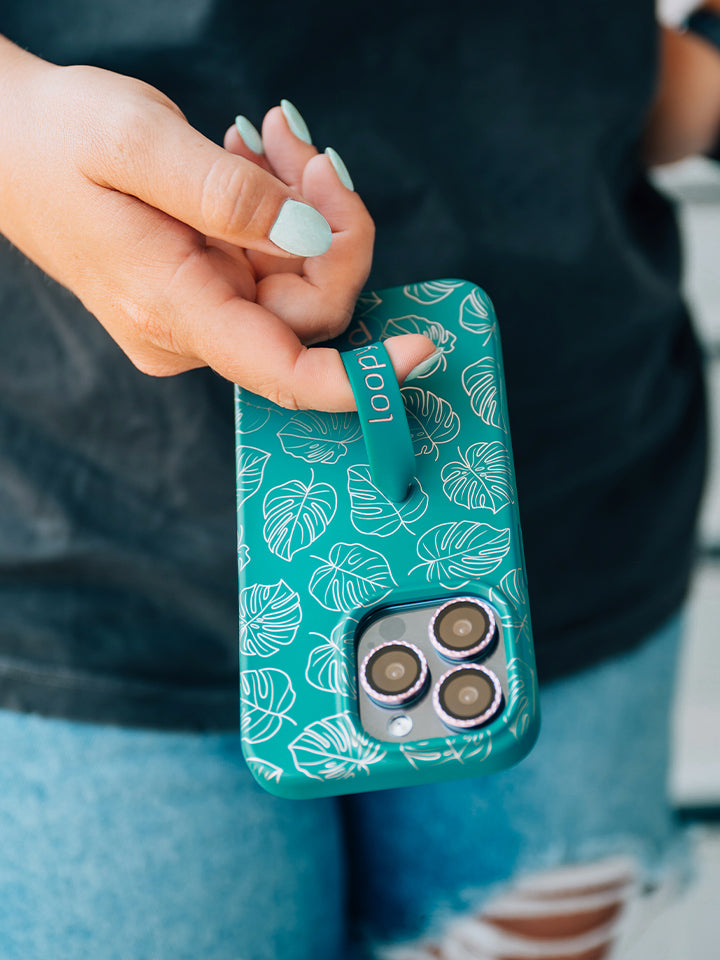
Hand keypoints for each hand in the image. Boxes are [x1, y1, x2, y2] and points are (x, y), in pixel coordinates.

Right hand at [0, 39, 433, 408]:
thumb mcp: (137, 143)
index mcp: (171, 308)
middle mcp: (190, 329)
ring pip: (297, 282)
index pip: (282, 371)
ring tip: (270, 137)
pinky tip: (255, 160)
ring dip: (306, 207)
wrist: (5, 145)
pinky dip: (282, 212)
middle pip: (308, 310)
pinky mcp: (204, 291)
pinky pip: (274, 265)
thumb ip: (229, 195)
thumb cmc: (58, 140)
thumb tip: (312, 238)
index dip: (358, 376)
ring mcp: (199, 314)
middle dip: (330, 226)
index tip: (421, 350)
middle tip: (304, 146)